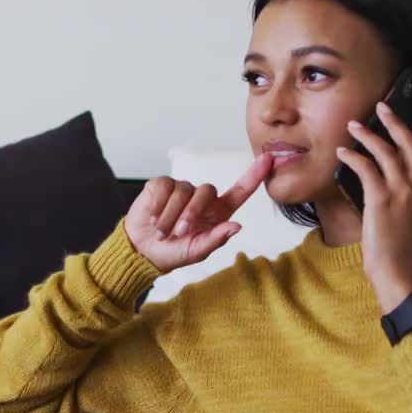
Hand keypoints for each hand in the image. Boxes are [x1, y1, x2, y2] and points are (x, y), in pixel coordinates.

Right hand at [125, 152, 273, 273]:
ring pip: (183, 190)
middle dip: (192, 213)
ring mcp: (181, 189)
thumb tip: (237, 226)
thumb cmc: (173, 253)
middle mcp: (201, 197)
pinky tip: (152, 219)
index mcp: (217, 213)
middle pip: (207, 190)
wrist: (141, 250)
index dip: (254, 175)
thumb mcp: (196, 252)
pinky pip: (164, 187)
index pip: (240, 190)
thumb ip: (216, 239)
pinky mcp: (161, 185)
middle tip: (178, 233)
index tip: (269, 160)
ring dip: (170, 215)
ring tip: (161, 232)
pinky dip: (158, 205)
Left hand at [337, 101, 411, 312]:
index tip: (392, 128)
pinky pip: (367, 168)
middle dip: (395, 122)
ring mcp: (404, 192)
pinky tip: (343, 152)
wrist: (399, 274)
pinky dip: (353, 157)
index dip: (403, 140)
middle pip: (410, 144)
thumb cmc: (402, 253)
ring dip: (367, 136)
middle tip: (382, 106)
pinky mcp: (384, 198)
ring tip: (352, 126)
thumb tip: (394, 189)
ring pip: (386, 152)